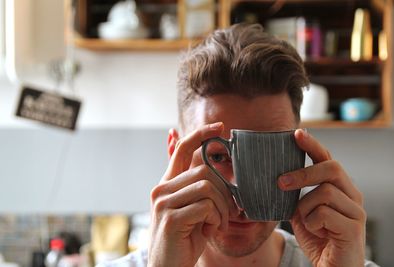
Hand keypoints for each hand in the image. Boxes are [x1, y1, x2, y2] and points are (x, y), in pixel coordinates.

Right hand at [148, 122, 237, 266]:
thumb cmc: (184, 239)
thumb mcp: (191, 210)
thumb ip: (197, 188)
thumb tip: (210, 169)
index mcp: (167, 185)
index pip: (182, 150)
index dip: (201, 134)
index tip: (220, 126)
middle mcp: (161, 189)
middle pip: (204, 171)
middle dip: (224, 190)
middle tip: (230, 211)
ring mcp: (164, 203)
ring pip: (207, 188)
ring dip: (222, 208)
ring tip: (219, 223)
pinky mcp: (171, 218)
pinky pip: (206, 207)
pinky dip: (217, 219)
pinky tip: (212, 229)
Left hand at [279, 129, 365, 266]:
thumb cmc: (317, 237)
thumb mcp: (301, 212)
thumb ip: (296, 195)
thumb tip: (277, 177)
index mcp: (340, 188)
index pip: (328, 159)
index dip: (313, 145)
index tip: (297, 133)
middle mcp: (352, 195)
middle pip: (331, 168)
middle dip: (303, 173)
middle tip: (281, 182)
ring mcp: (355, 211)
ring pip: (324, 192)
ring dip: (305, 208)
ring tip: (307, 222)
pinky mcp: (353, 227)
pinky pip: (323, 213)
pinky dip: (311, 222)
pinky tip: (316, 231)